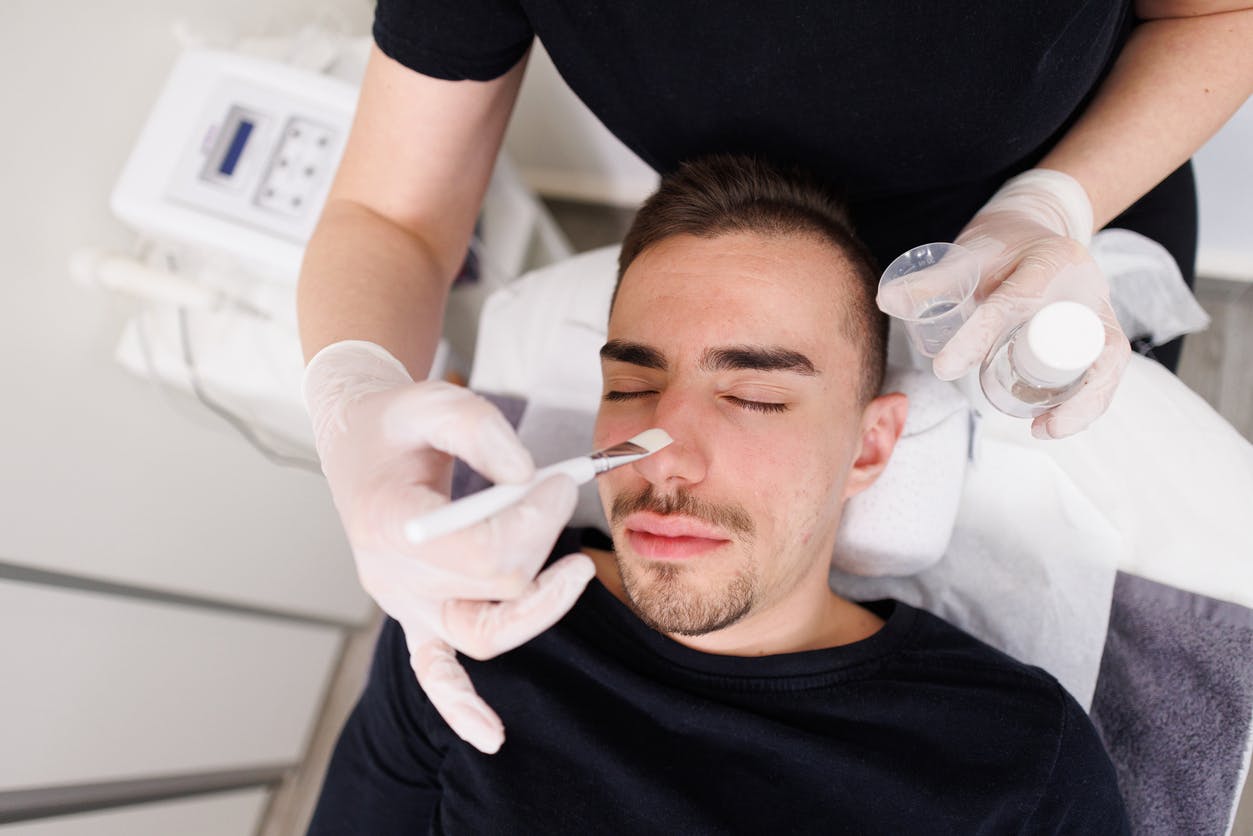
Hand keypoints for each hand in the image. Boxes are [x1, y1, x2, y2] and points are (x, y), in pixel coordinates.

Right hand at [303, 340, 595, 752]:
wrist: (358, 442)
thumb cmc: (395, 423)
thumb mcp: (433, 399)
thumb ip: (481, 430)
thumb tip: (528, 477)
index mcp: (387, 523)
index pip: (481, 550)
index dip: (533, 519)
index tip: (558, 480)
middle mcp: (391, 575)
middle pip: (494, 587)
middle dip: (542, 537)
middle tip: (560, 487)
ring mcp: (404, 604)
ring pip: (480, 636)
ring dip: (538, 609)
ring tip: (579, 569)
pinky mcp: (416, 615)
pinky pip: (434, 675)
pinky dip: (461, 708)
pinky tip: (491, 737)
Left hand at [932, 170, 1130, 438]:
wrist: (1038, 228)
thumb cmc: (1001, 246)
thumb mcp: (966, 256)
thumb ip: (929, 281)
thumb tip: (885, 300)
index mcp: (1050, 259)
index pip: (1014, 303)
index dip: (978, 337)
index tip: (945, 368)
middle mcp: (1085, 285)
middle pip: (1080, 340)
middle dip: (1056, 382)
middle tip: (1005, 409)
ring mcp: (1100, 309)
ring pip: (1106, 361)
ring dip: (1081, 403)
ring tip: (1041, 429)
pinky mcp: (1102, 331)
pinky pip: (1104, 369)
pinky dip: (1087, 402)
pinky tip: (1052, 425)